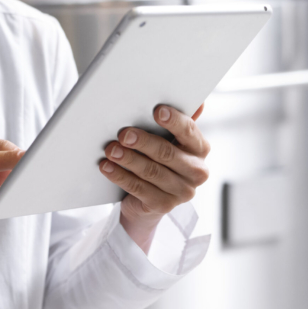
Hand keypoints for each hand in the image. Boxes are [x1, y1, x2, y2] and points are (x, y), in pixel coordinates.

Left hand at [99, 104, 209, 251]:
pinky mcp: (163, 206)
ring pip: (151, 171)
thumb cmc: (160, 162)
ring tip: (110, 150)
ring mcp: (182, 192)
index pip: (189, 131)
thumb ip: (179, 123)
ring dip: (128, 159)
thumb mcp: (170, 141)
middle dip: (143, 142)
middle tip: (123, 134)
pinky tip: (107, 167)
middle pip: (167, 153)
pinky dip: (120, 176)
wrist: (149, 201)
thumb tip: (198, 102)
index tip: (157, 111)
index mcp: (200, 149)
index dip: (173, 121)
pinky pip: (138, 188)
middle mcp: (197, 171)